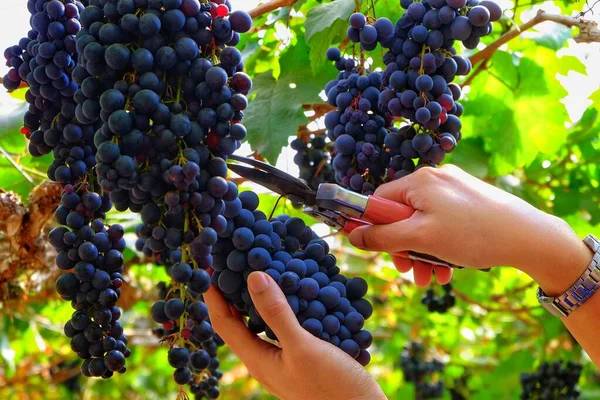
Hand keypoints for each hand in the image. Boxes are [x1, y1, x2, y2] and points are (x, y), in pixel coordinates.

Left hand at [204, 272, 385, 399]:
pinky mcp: (306, 356)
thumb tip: (253, 277)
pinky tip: (299, 291)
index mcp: (258, 360)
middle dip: (235, 293)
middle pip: (241, 322)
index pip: (224, 323)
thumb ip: (277, 313)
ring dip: (262, 297)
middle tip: (235, 262)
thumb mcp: (302, 347)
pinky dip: (288, 305)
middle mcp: (267, 360)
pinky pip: (288, 326)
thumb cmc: (331, 387)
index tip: (208, 267)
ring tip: (264, 269)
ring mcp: (287, 359)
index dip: (213, 296)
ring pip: (266, 323)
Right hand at [348, 165, 590, 291]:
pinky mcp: (470, 201)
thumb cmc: (471, 234)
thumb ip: (383, 237)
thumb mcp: (420, 238)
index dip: (374, 227)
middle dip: (404, 248)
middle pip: (402, 215)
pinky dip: (441, 246)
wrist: (529, 237)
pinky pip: (443, 224)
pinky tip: (448, 269)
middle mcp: (436, 179)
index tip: (379, 251)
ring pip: (424, 224)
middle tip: (409, 272)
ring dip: (423, 253)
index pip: (380, 200)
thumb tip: (353, 236)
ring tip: (432, 279)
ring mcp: (455, 189)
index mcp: (419, 180)